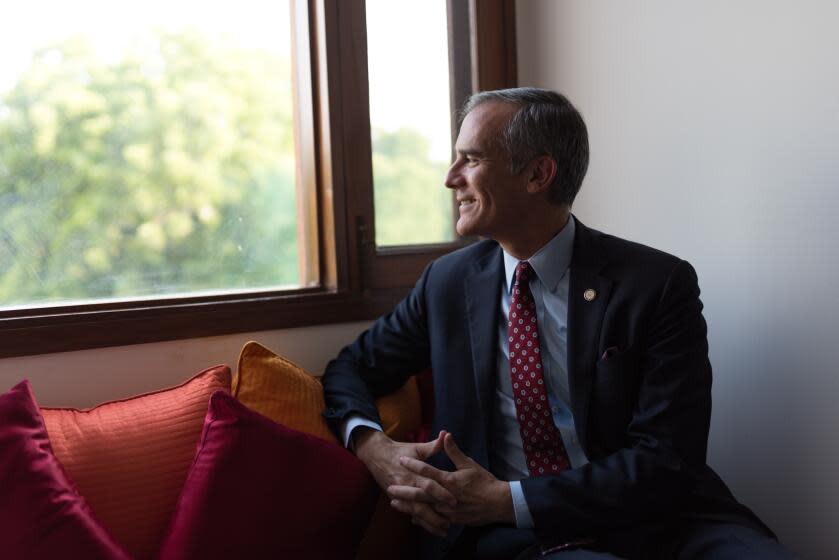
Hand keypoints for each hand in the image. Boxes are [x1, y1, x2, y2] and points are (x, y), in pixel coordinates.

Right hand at [354, 428, 456, 536]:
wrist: (377, 455)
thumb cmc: (400, 450)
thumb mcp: (416, 448)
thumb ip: (433, 445)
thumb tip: (445, 434)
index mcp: (414, 473)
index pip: (430, 486)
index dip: (442, 494)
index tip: (454, 501)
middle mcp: (407, 486)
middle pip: (423, 504)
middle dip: (436, 515)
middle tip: (451, 523)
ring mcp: (402, 494)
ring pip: (416, 512)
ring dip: (429, 522)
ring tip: (443, 530)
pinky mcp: (398, 498)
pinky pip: (410, 513)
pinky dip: (420, 522)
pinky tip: (430, 528)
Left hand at [388, 432, 514, 526]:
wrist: (497, 503)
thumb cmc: (484, 482)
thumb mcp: (469, 464)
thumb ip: (453, 451)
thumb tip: (445, 434)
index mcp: (450, 480)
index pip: (428, 471)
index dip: (413, 464)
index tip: (401, 459)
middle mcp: (446, 496)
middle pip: (421, 493)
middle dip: (403, 491)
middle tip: (389, 488)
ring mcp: (448, 510)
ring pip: (424, 508)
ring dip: (408, 506)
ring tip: (394, 503)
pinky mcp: (452, 519)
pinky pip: (433, 519)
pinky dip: (421, 517)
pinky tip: (411, 517)